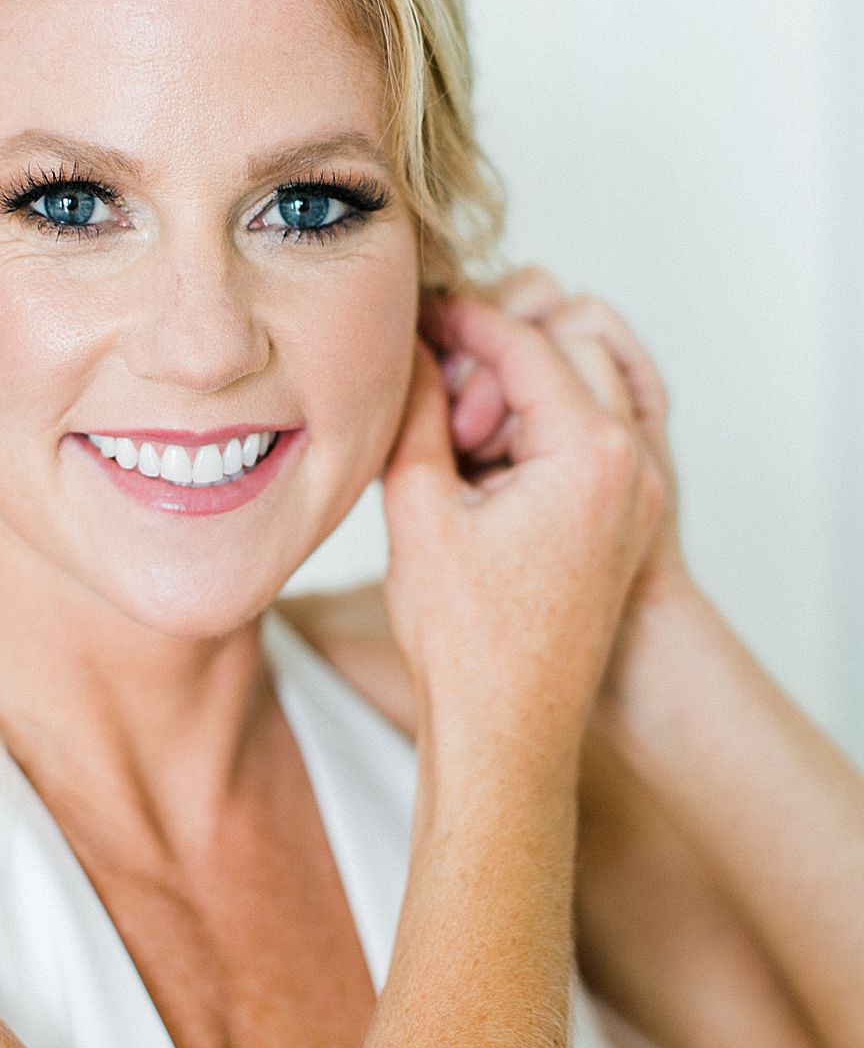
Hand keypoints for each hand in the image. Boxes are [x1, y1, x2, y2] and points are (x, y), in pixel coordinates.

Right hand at [432, 267, 690, 707]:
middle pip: (569, 349)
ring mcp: (638, 495)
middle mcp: (632, 466)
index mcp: (590, 453)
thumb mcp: (418, 510)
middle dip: (499, 357)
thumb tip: (409, 347)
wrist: (509, 734)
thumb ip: (413, 411)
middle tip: (435, 399)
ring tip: (456, 444)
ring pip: (584, 391)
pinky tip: (480, 471)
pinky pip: (590, 441)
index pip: (525, 341)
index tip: (416, 312)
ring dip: (521, 393)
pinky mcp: (624, 523)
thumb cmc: (467, 643)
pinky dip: (539, 432)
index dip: (462, 318)